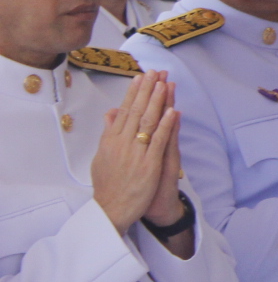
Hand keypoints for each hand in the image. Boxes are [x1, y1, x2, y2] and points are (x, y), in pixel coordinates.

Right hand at [92, 71, 182, 232]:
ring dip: (157, 101)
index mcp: (110, 141)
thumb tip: (110, 113)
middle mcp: (122, 144)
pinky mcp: (149, 165)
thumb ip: (108, 133)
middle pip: (136, 111)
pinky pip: (158, 141)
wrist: (111, 209)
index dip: (133, 93)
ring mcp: (136, 153)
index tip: (141, 77)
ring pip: (147, 122)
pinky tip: (172, 112)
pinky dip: (165, 126)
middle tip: (155, 72)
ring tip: (164, 84)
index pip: (124, 111)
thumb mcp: (102, 156)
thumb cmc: (108, 184)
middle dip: (147, 90)